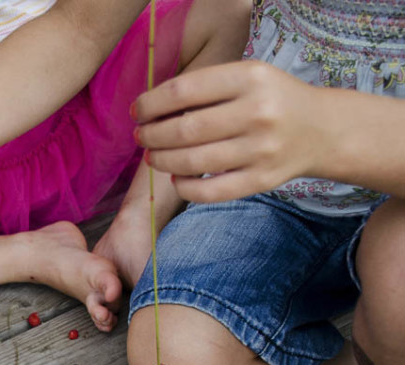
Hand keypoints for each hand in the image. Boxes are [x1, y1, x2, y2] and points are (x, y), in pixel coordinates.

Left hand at [133, 61, 326, 202]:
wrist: (321, 130)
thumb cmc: (269, 100)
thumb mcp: (245, 77)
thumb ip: (203, 88)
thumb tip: (148, 111)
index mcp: (250, 78)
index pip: (183, 91)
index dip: (150, 103)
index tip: (137, 111)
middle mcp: (258, 113)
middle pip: (184, 129)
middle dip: (151, 135)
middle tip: (141, 137)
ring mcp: (261, 150)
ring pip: (192, 162)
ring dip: (161, 161)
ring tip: (152, 156)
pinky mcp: (262, 180)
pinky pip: (209, 192)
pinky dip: (184, 187)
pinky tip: (177, 177)